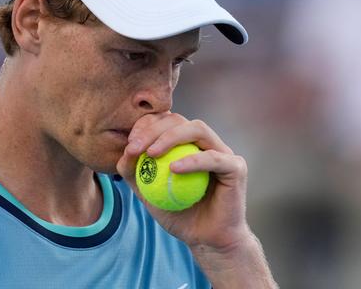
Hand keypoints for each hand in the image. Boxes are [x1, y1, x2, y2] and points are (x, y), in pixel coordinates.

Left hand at [116, 112, 249, 250]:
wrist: (206, 240)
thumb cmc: (179, 215)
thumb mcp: (148, 194)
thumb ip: (135, 173)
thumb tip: (124, 153)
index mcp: (187, 143)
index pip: (165, 122)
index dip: (146, 126)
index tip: (129, 144)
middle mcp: (206, 142)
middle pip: (179, 120)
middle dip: (153, 129)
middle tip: (135, 147)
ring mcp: (223, 152)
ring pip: (198, 129)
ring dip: (171, 137)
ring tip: (152, 153)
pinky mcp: (236, 167)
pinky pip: (213, 158)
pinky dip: (193, 160)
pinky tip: (173, 168)